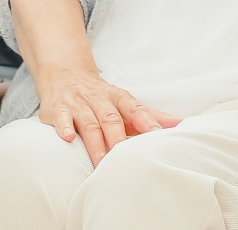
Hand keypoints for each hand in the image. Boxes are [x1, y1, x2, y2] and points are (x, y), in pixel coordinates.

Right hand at [35, 64, 178, 165]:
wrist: (67, 74)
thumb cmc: (101, 97)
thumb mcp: (125, 103)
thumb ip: (149, 115)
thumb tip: (179, 124)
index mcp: (119, 99)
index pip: (135, 110)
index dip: (147, 121)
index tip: (158, 135)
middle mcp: (100, 100)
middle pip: (112, 120)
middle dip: (119, 140)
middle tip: (126, 160)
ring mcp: (79, 104)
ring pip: (89, 123)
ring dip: (95, 143)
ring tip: (101, 162)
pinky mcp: (58, 109)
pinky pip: (62, 117)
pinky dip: (65, 126)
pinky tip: (69, 137)